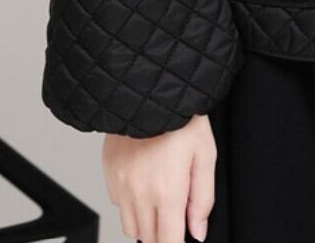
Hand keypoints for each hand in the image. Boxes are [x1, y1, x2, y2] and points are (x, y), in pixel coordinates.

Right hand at [103, 112, 217, 242]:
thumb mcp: (205, 154)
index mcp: (167, 190)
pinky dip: (131, 203)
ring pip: (131, 227)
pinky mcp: (109, 173)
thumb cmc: (181, 117)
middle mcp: (140, 192)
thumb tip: (198, 231)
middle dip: (164, 234)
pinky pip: (118, 204)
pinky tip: (144, 182)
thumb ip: (203, 198)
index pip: (168, 242)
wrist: (148, 87)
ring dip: (146, 223)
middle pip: (149, 238)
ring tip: (160, 199)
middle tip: (176, 215)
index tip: (181, 241)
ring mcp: (121, 184)